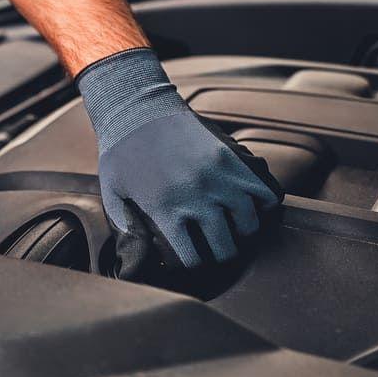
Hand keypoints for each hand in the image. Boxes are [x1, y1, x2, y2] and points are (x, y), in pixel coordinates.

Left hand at [78, 49, 282, 272]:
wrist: (138, 111)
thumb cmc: (120, 156)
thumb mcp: (112, 195)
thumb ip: (126, 231)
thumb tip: (134, 265)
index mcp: (166, 210)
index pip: (193, 260)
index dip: (192, 266)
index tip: (189, 261)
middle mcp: (196, 198)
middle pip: (225, 248)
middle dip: (220, 255)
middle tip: (214, 251)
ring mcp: (219, 178)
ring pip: (249, 225)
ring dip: (242, 232)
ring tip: (231, 230)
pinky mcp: (232, 160)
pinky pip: (265, 194)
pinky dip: (261, 205)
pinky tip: (246, 205)